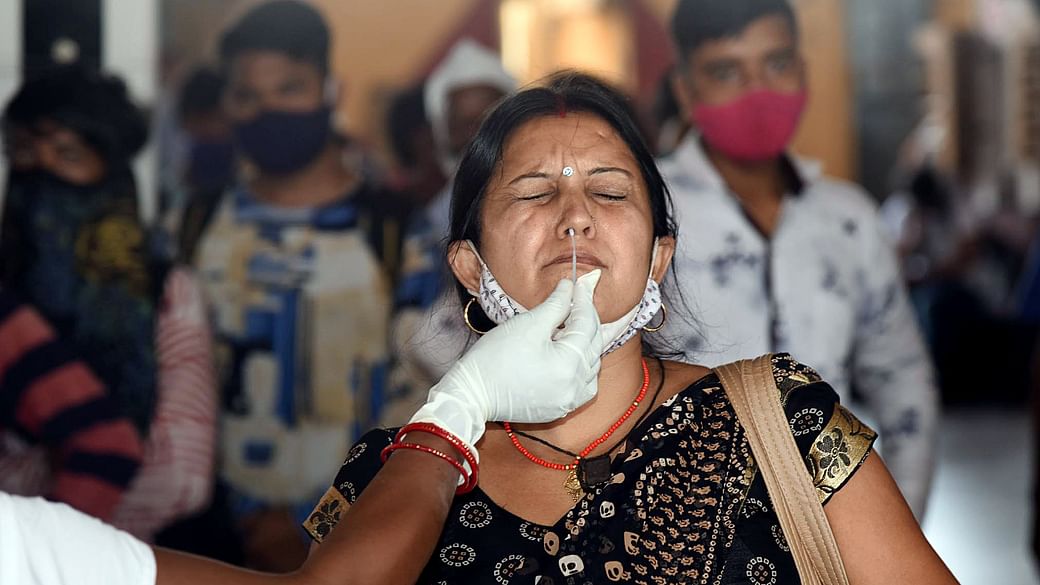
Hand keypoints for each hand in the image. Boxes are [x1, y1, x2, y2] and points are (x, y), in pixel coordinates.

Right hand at [409, 270, 602, 452]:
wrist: (471, 394)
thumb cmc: (495, 357)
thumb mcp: (528, 324)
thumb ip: (556, 304)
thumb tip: (571, 286)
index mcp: (569, 365)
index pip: (586, 324)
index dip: (584, 300)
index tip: (581, 281)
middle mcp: (576, 387)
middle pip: (593, 344)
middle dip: (587, 318)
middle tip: (581, 296)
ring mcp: (569, 400)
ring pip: (591, 364)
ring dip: (586, 342)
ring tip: (576, 323)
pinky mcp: (560, 408)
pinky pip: (583, 383)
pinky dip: (581, 365)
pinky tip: (571, 352)